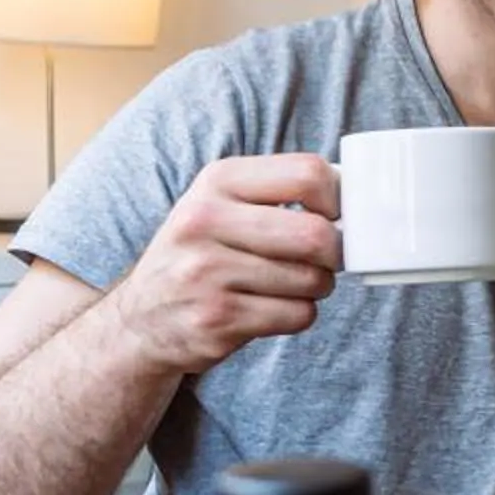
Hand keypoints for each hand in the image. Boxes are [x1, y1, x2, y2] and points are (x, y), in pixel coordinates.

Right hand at [110, 155, 341, 375]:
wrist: (141, 319)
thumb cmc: (200, 253)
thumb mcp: (221, 203)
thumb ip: (278, 190)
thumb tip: (353, 193)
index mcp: (216, 181)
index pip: (308, 174)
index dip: (338, 197)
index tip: (334, 215)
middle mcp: (205, 221)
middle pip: (316, 234)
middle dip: (335, 252)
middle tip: (325, 259)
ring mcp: (207, 274)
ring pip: (312, 280)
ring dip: (317, 287)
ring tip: (290, 284)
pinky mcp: (217, 320)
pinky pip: (297, 315)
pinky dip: (298, 314)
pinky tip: (271, 308)